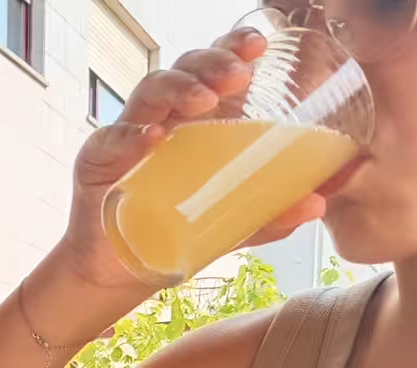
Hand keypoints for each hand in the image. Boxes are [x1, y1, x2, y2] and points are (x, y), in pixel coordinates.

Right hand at [49, 29, 328, 301]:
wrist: (120, 273)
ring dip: (178, 88)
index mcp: (195, 123)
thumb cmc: (172, 234)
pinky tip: (152, 138)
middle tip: (239, 75)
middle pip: (184, 70)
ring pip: (150, 91)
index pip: (213, 72)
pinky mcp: (97, 160)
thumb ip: (271, 214)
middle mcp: (162, 118)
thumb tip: (319, 204)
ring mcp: (128, 135)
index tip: (259, 46)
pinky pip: (113, 138)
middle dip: (211, 63)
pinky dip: (132, 135)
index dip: (233, 49)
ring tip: (204, 101)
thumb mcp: (232, 225)